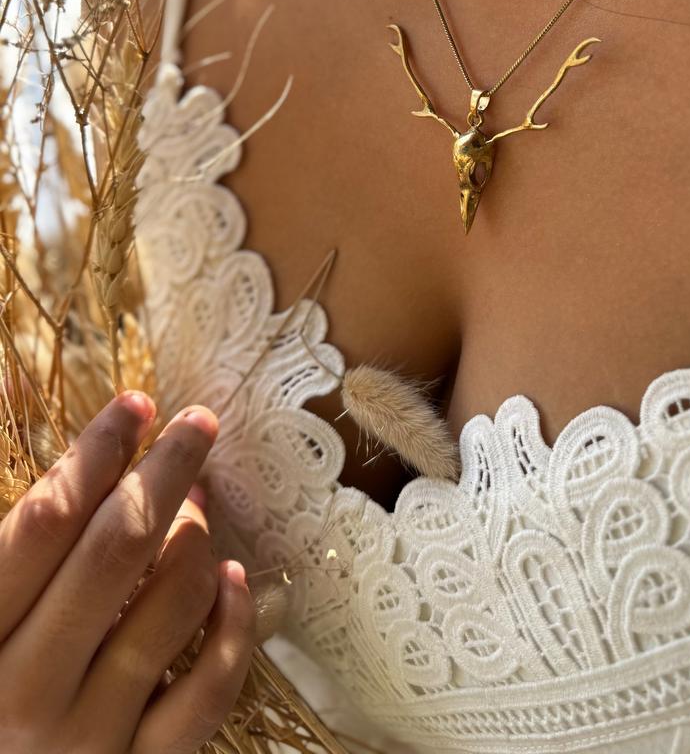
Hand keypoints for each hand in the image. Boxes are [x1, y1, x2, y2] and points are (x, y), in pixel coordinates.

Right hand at [0, 391, 255, 752]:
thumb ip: (15, 541)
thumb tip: (56, 437)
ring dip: (195, 538)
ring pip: (168, 609)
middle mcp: (23, 694)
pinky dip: (232, 627)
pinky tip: (232, 577)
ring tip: (196, 505)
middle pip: (115, 550)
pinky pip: (207, 692)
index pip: (44, 523)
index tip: (136, 404)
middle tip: (199, 422)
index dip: (95, 453)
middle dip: (163, 471)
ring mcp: (85, 740)